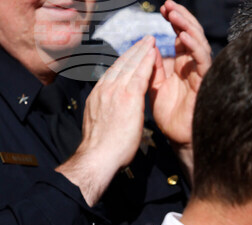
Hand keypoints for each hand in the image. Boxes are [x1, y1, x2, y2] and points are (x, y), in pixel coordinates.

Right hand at [57, 37, 156, 205]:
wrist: (98, 156)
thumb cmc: (103, 149)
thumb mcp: (101, 124)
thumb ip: (107, 114)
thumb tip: (112, 116)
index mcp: (99, 96)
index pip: (113, 73)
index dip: (124, 62)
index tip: (132, 55)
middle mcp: (105, 89)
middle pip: (121, 64)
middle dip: (134, 51)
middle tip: (144, 41)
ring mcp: (115, 92)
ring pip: (130, 65)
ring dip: (142, 51)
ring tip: (150, 41)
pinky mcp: (128, 98)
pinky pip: (139, 75)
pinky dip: (146, 62)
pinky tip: (153, 53)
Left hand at [150, 0, 210, 168]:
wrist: (176, 137)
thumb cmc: (168, 115)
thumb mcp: (154, 85)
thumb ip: (152, 66)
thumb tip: (148, 47)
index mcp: (181, 64)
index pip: (180, 36)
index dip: (173, 21)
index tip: (162, 8)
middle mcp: (193, 66)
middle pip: (192, 35)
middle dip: (181, 18)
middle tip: (168, 5)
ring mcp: (200, 73)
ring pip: (199, 44)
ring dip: (187, 27)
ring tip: (174, 15)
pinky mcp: (205, 83)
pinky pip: (203, 61)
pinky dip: (194, 47)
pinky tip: (183, 36)